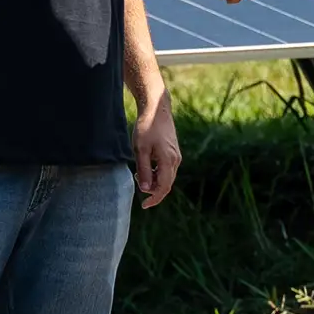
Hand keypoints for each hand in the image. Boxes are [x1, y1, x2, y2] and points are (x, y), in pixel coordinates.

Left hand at [131, 88, 179, 208]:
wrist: (156, 108)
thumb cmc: (146, 127)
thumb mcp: (141, 150)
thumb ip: (143, 170)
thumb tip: (145, 190)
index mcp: (168, 161)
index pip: (163, 188)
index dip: (154, 199)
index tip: (143, 205)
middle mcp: (175, 160)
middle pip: (166, 184)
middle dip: (152, 189)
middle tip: (137, 178)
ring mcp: (176, 155)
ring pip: (167, 177)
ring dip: (154, 180)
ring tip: (139, 170)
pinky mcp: (173, 151)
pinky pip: (167, 169)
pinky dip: (157, 172)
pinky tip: (146, 164)